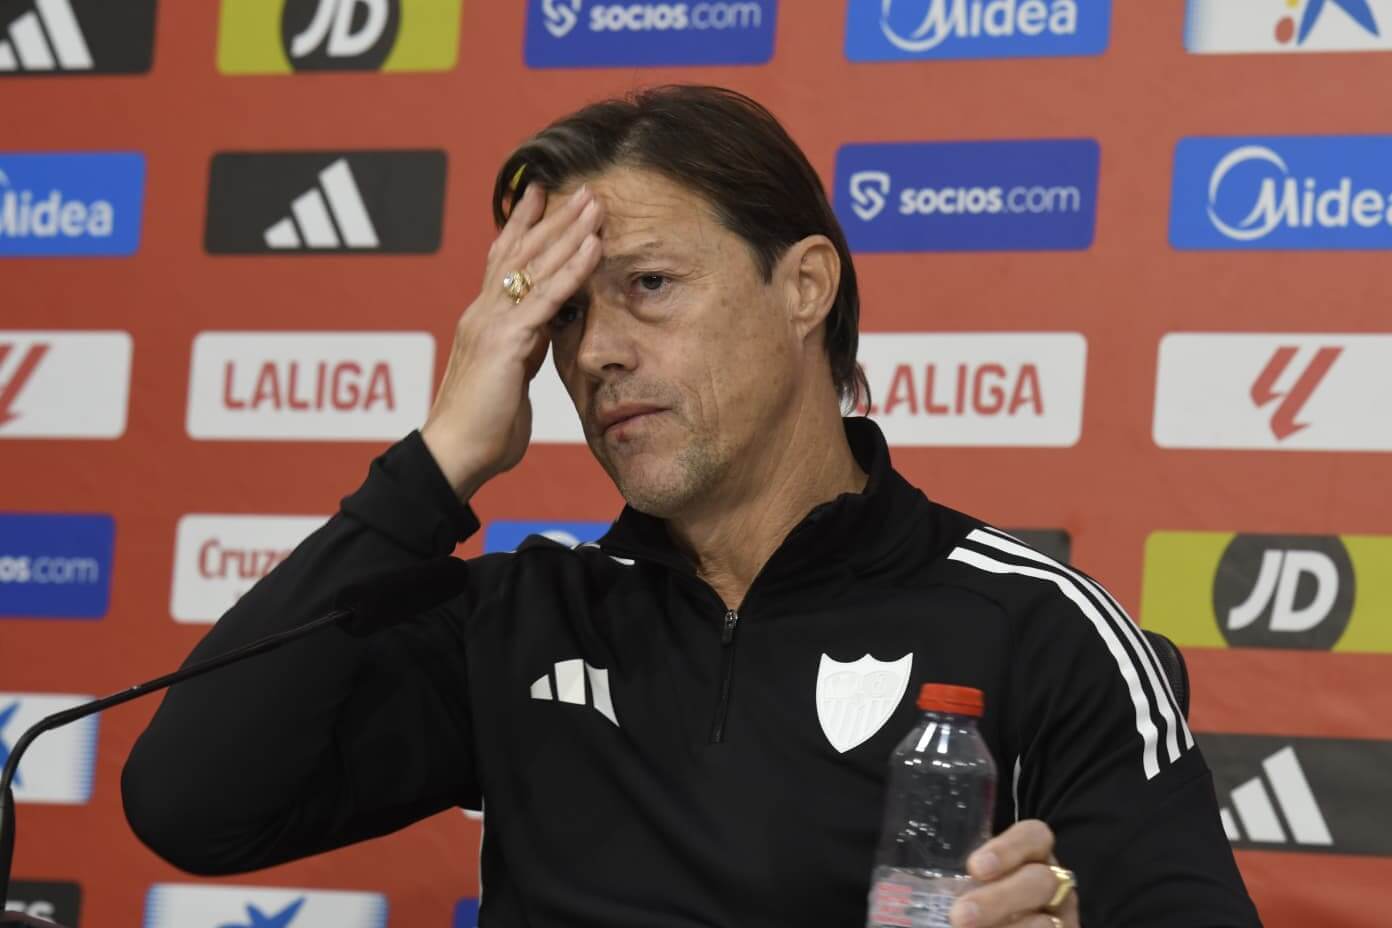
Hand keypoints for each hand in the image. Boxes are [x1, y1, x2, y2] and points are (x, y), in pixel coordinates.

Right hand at [422, 182, 604, 497]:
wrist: (455, 456)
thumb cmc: (482, 430)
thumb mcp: (510, 379)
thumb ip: (522, 351)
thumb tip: (540, 336)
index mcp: (483, 321)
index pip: (502, 261)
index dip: (522, 226)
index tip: (541, 195)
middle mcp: (483, 312)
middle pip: (520, 251)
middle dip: (553, 217)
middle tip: (582, 186)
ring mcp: (492, 323)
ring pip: (535, 265)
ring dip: (569, 230)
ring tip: (596, 201)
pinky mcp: (506, 342)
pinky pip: (547, 297)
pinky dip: (573, 268)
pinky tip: (594, 245)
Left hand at [950, 820, 1079, 927]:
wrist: (997, 920)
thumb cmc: (977, 899)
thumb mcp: (970, 884)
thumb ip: (957, 882)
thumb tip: (924, 889)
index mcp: (1032, 855)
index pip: (1034, 836)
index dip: (1008, 848)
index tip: (974, 868)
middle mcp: (1053, 883)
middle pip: (1039, 881)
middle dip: (998, 900)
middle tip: (960, 916)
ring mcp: (1062, 916)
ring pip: (1045, 922)